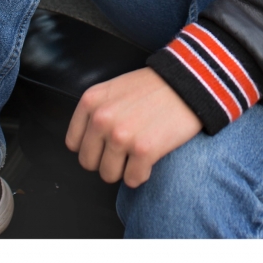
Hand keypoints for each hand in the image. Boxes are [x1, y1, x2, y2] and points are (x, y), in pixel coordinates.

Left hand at [65, 67, 202, 185]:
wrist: (188, 82)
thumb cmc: (153, 87)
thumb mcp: (114, 89)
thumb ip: (96, 112)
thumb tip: (86, 145)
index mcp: (91, 101)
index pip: (74, 144)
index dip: (93, 146)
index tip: (108, 141)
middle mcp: (102, 118)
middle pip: (90, 163)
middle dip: (108, 159)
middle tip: (128, 146)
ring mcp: (122, 135)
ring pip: (109, 175)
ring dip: (125, 168)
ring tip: (140, 149)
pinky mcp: (144, 150)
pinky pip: (133, 180)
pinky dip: (143, 173)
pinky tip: (152, 155)